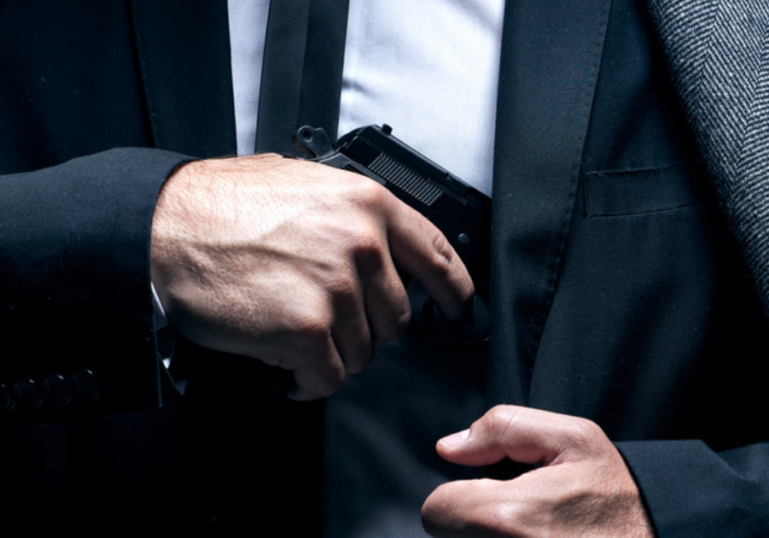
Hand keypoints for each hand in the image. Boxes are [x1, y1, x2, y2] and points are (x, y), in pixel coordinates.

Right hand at [150, 154, 473, 399]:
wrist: (164, 228)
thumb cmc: (221, 205)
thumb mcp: (301, 184)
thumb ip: (348, 213)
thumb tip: (376, 241)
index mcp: (366, 205)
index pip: (436, 254)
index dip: (453, 288)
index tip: (457, 306)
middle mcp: (359, 244)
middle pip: (394, 317)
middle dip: (365, 327)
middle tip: (327, 319)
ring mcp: (336, 289)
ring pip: (362, 352)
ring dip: (332, 352)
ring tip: (293, 332)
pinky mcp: (306, 329)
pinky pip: (327, 376)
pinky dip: (309, 379)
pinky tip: (287, 362)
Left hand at [422, 406, 654, 536]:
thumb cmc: (620, 497)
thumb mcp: (573, 438)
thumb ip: (502, 428)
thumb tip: (450, 447)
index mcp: (509, 517)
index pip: (437, 511)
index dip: (459, 496)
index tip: (490, 495)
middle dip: (472, 523)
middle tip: (518, 517)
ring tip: (529, 533)